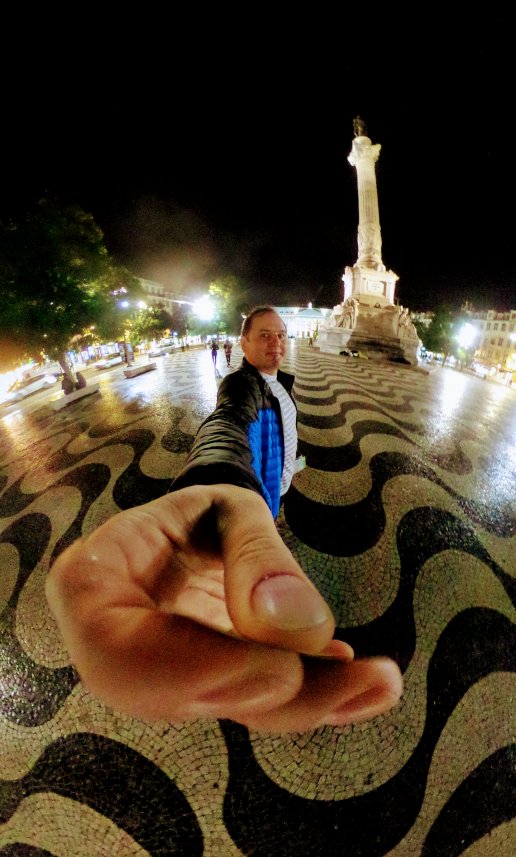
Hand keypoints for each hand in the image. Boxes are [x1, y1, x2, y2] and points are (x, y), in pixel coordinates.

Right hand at [46, 486, 401, 732]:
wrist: (195, 534)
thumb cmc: (198, 512)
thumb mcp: (226, 507)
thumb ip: (256, 557)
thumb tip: (298, 627)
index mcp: (93, 585)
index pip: (120, 652)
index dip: (193, 671)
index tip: (280, 668)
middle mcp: (117, 647)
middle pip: (180, 697)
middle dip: (273, 698)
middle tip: (363, 681)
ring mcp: (162, 675)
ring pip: (227, 709)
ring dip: (308, 705)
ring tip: (380, 683)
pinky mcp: (207, 689)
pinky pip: (255, 704)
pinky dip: (315, 698)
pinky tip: (368, 687)